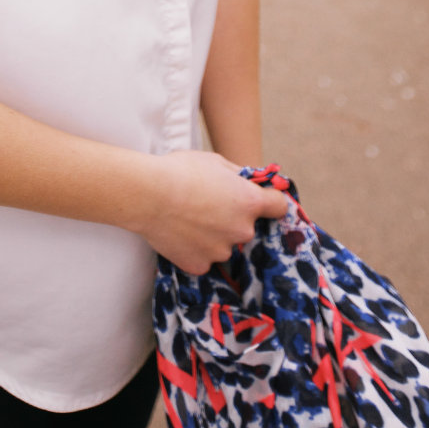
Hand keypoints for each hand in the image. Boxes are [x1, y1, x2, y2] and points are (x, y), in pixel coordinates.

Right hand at [136, 150, 290, 274]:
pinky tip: (180, 234)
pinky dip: (195, 248)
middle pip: (246, 227)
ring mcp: (221, 251)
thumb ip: (238, 176)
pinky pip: (204, 257)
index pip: (279, 206)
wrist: (149, 195)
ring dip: (213, 235)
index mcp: (249, 202)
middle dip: (232, 218)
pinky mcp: (201, 265)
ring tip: (188, 218)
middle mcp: (242, 230)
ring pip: (224, 244)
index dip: (271, 202)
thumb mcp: (215, 161)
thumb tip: (247, 182)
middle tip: (207, 206)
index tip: (263, 202)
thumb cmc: (181, 171)